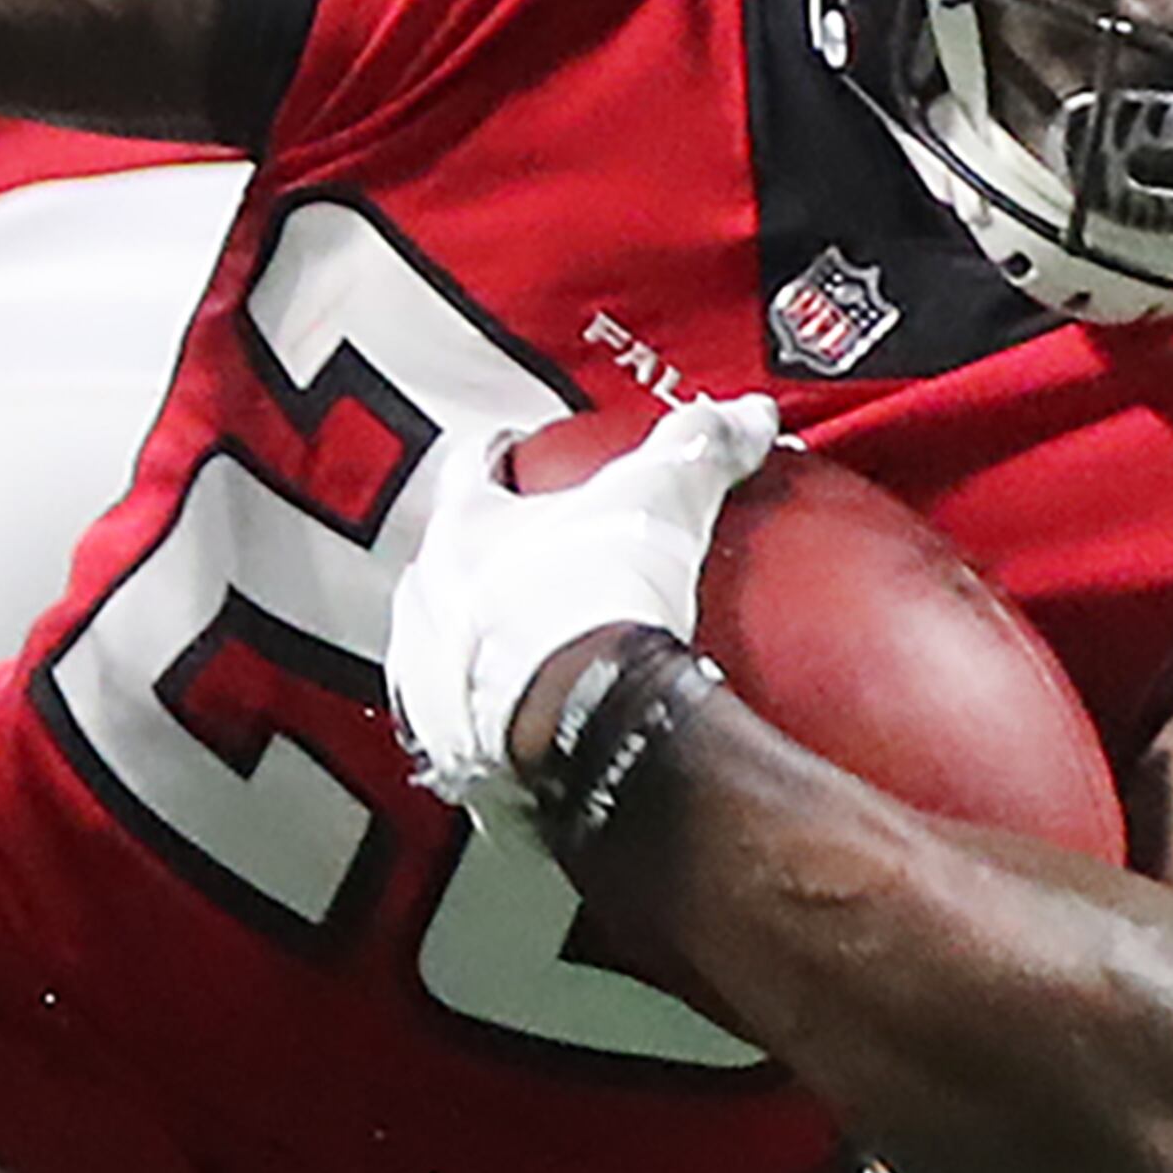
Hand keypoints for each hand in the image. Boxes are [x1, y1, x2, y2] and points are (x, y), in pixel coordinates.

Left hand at [386, 395, 778, 823]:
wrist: (581, 730)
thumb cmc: (599, 605)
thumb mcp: (662, 502)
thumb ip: (700, 448)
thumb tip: (746, 415)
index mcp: (464, 529)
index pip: (473, 467)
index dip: (503, 454)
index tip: (524, 452)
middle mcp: (426, 602)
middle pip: (449, 563)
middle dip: (488, 561)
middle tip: (542, 565)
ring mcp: (428, 683)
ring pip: (446, 651)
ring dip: (482, 648)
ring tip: (539, 655)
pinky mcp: (448, 757)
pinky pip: (467, 732)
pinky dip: (497, 726)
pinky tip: (539, 731)